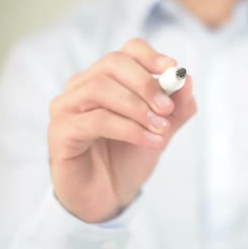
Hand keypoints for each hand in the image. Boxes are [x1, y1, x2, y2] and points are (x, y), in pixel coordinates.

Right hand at [48, 39, 196, 222]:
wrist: (107, 197)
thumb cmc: (128, 158)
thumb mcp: (160, 131)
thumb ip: (176, 108)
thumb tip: (187, 81)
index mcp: (106, 79)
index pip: (126, 51)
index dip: (150, 56)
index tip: (173, 71)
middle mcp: (82, 87)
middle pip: (113, 64)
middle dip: (146, 84)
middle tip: (167, 108)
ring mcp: (66, 107)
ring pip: (101, 89)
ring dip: (137, 108)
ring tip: (160, 129)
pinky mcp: (60, 132)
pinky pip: (96, 120)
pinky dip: (129, 129)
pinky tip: (150, 141)